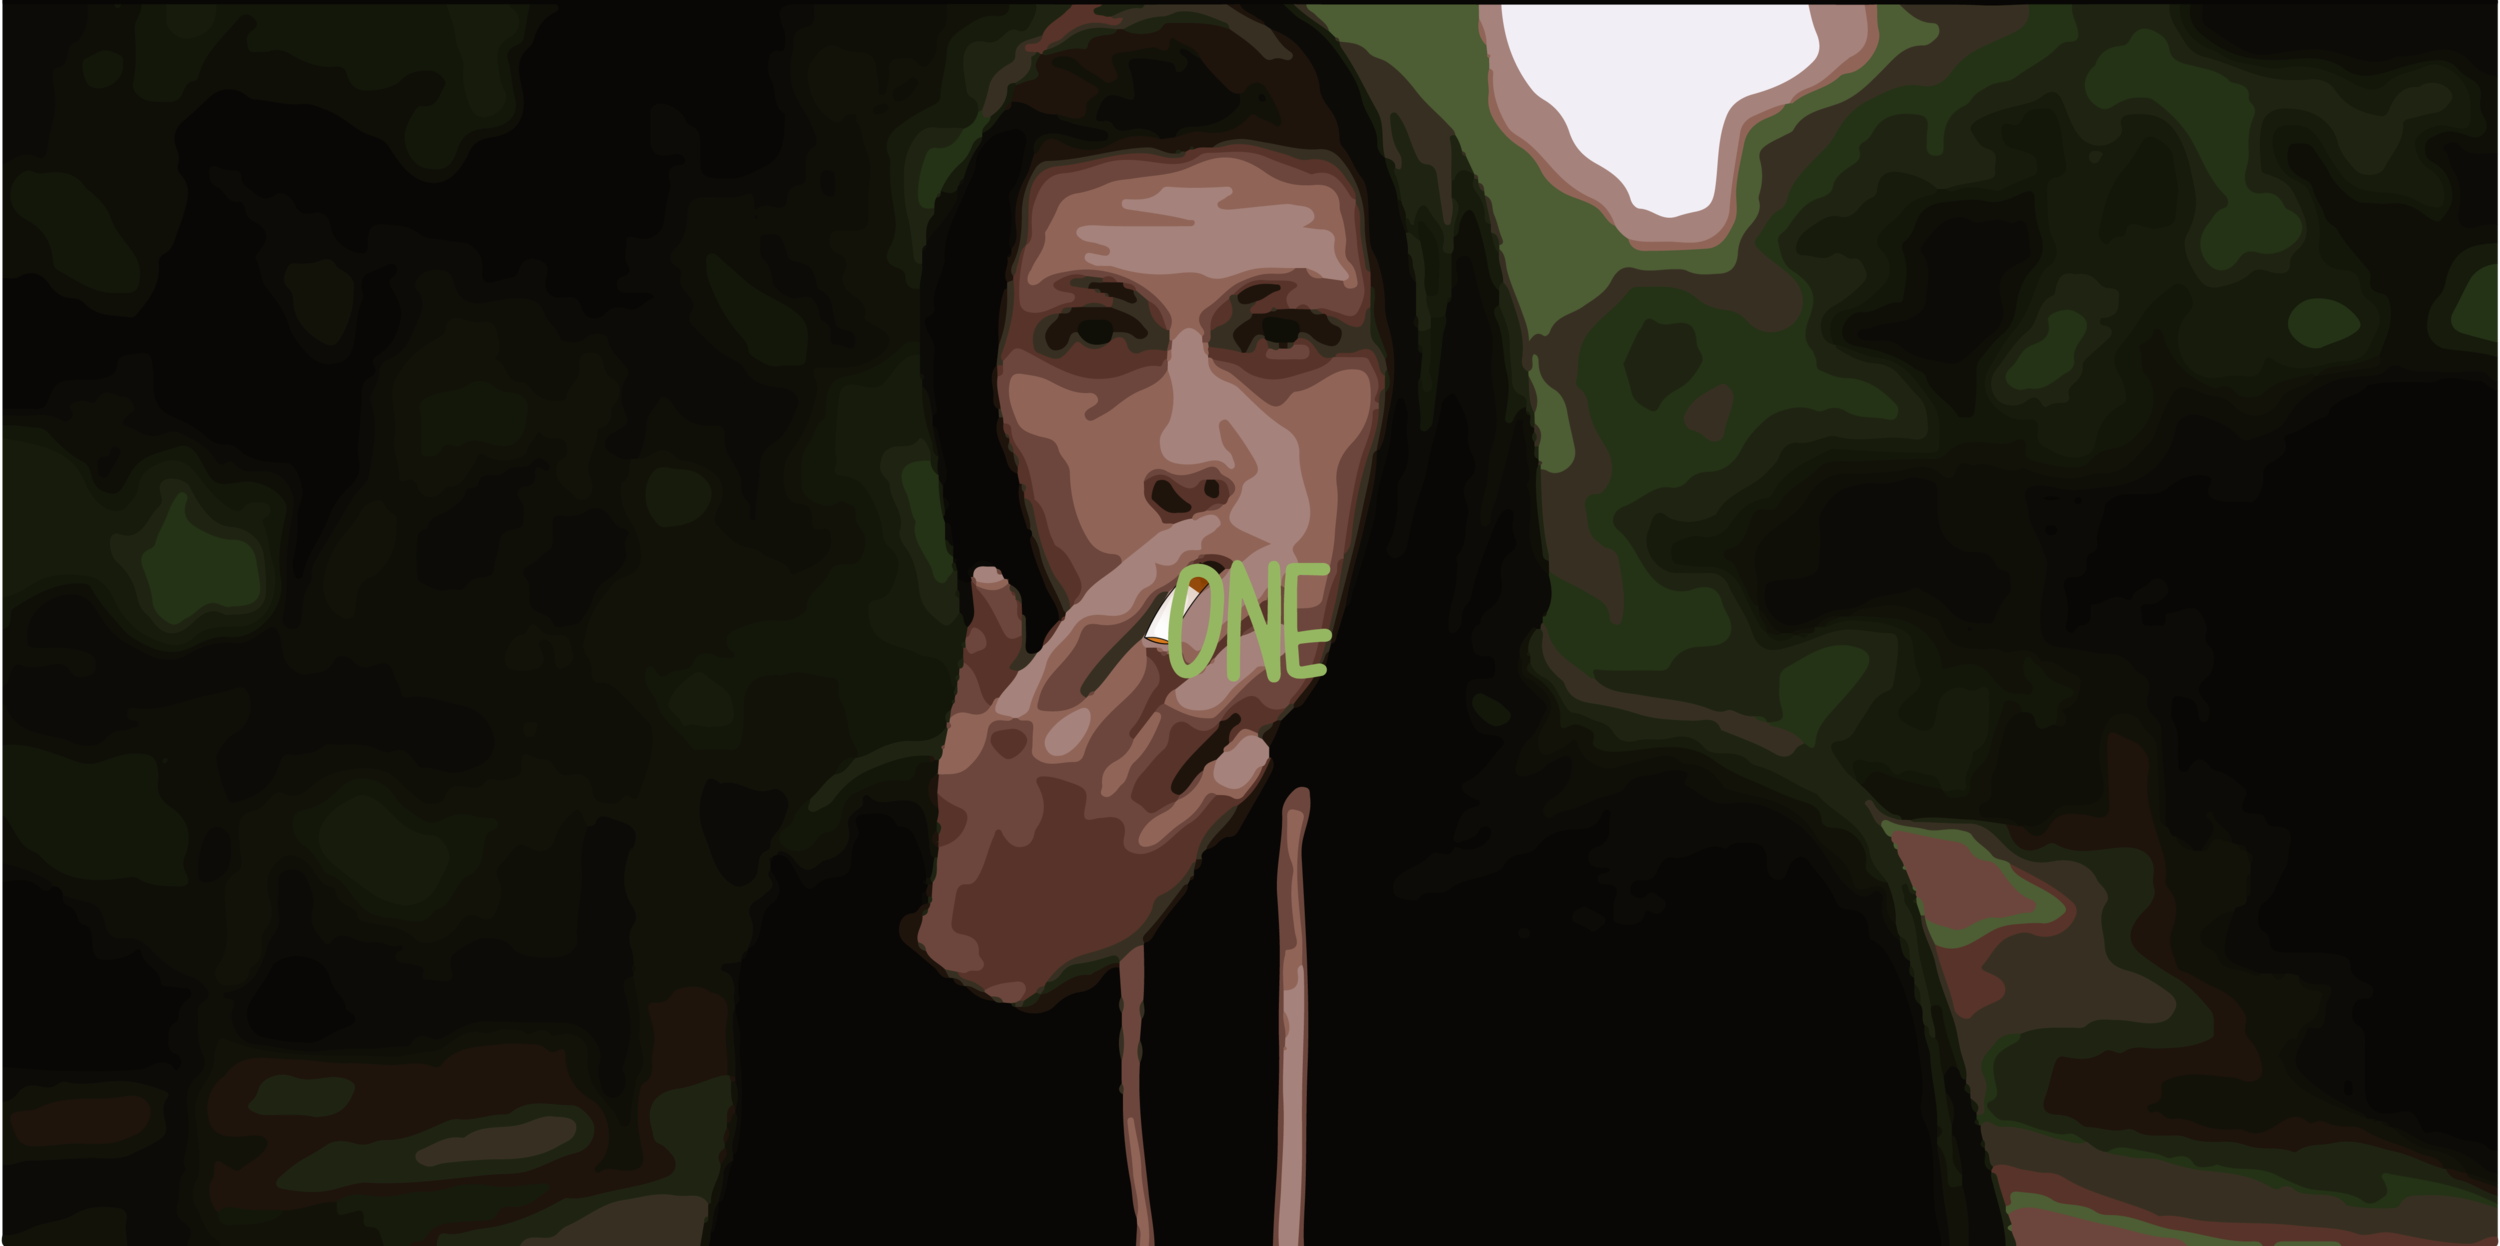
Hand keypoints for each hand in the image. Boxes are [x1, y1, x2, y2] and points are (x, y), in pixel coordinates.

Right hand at [914, 514, 1311, 1004]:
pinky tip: (1261, 737)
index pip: (1100, 614)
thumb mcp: (964, 739)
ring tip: (1277, 642)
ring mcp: (1117, 804)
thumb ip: (983, 654)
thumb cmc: (979, 828)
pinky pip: (1222, 791)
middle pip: (1161, 649)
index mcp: (1025, 713)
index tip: (1202, 534)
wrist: (991, 945)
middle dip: (1220, 599)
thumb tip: (991, 570)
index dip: (1159, 563)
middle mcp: (1072, 750)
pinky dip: (1249, 755)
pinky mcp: (1158, 857)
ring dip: (1244, 668)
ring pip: (1199, 711)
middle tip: (1265, 568)